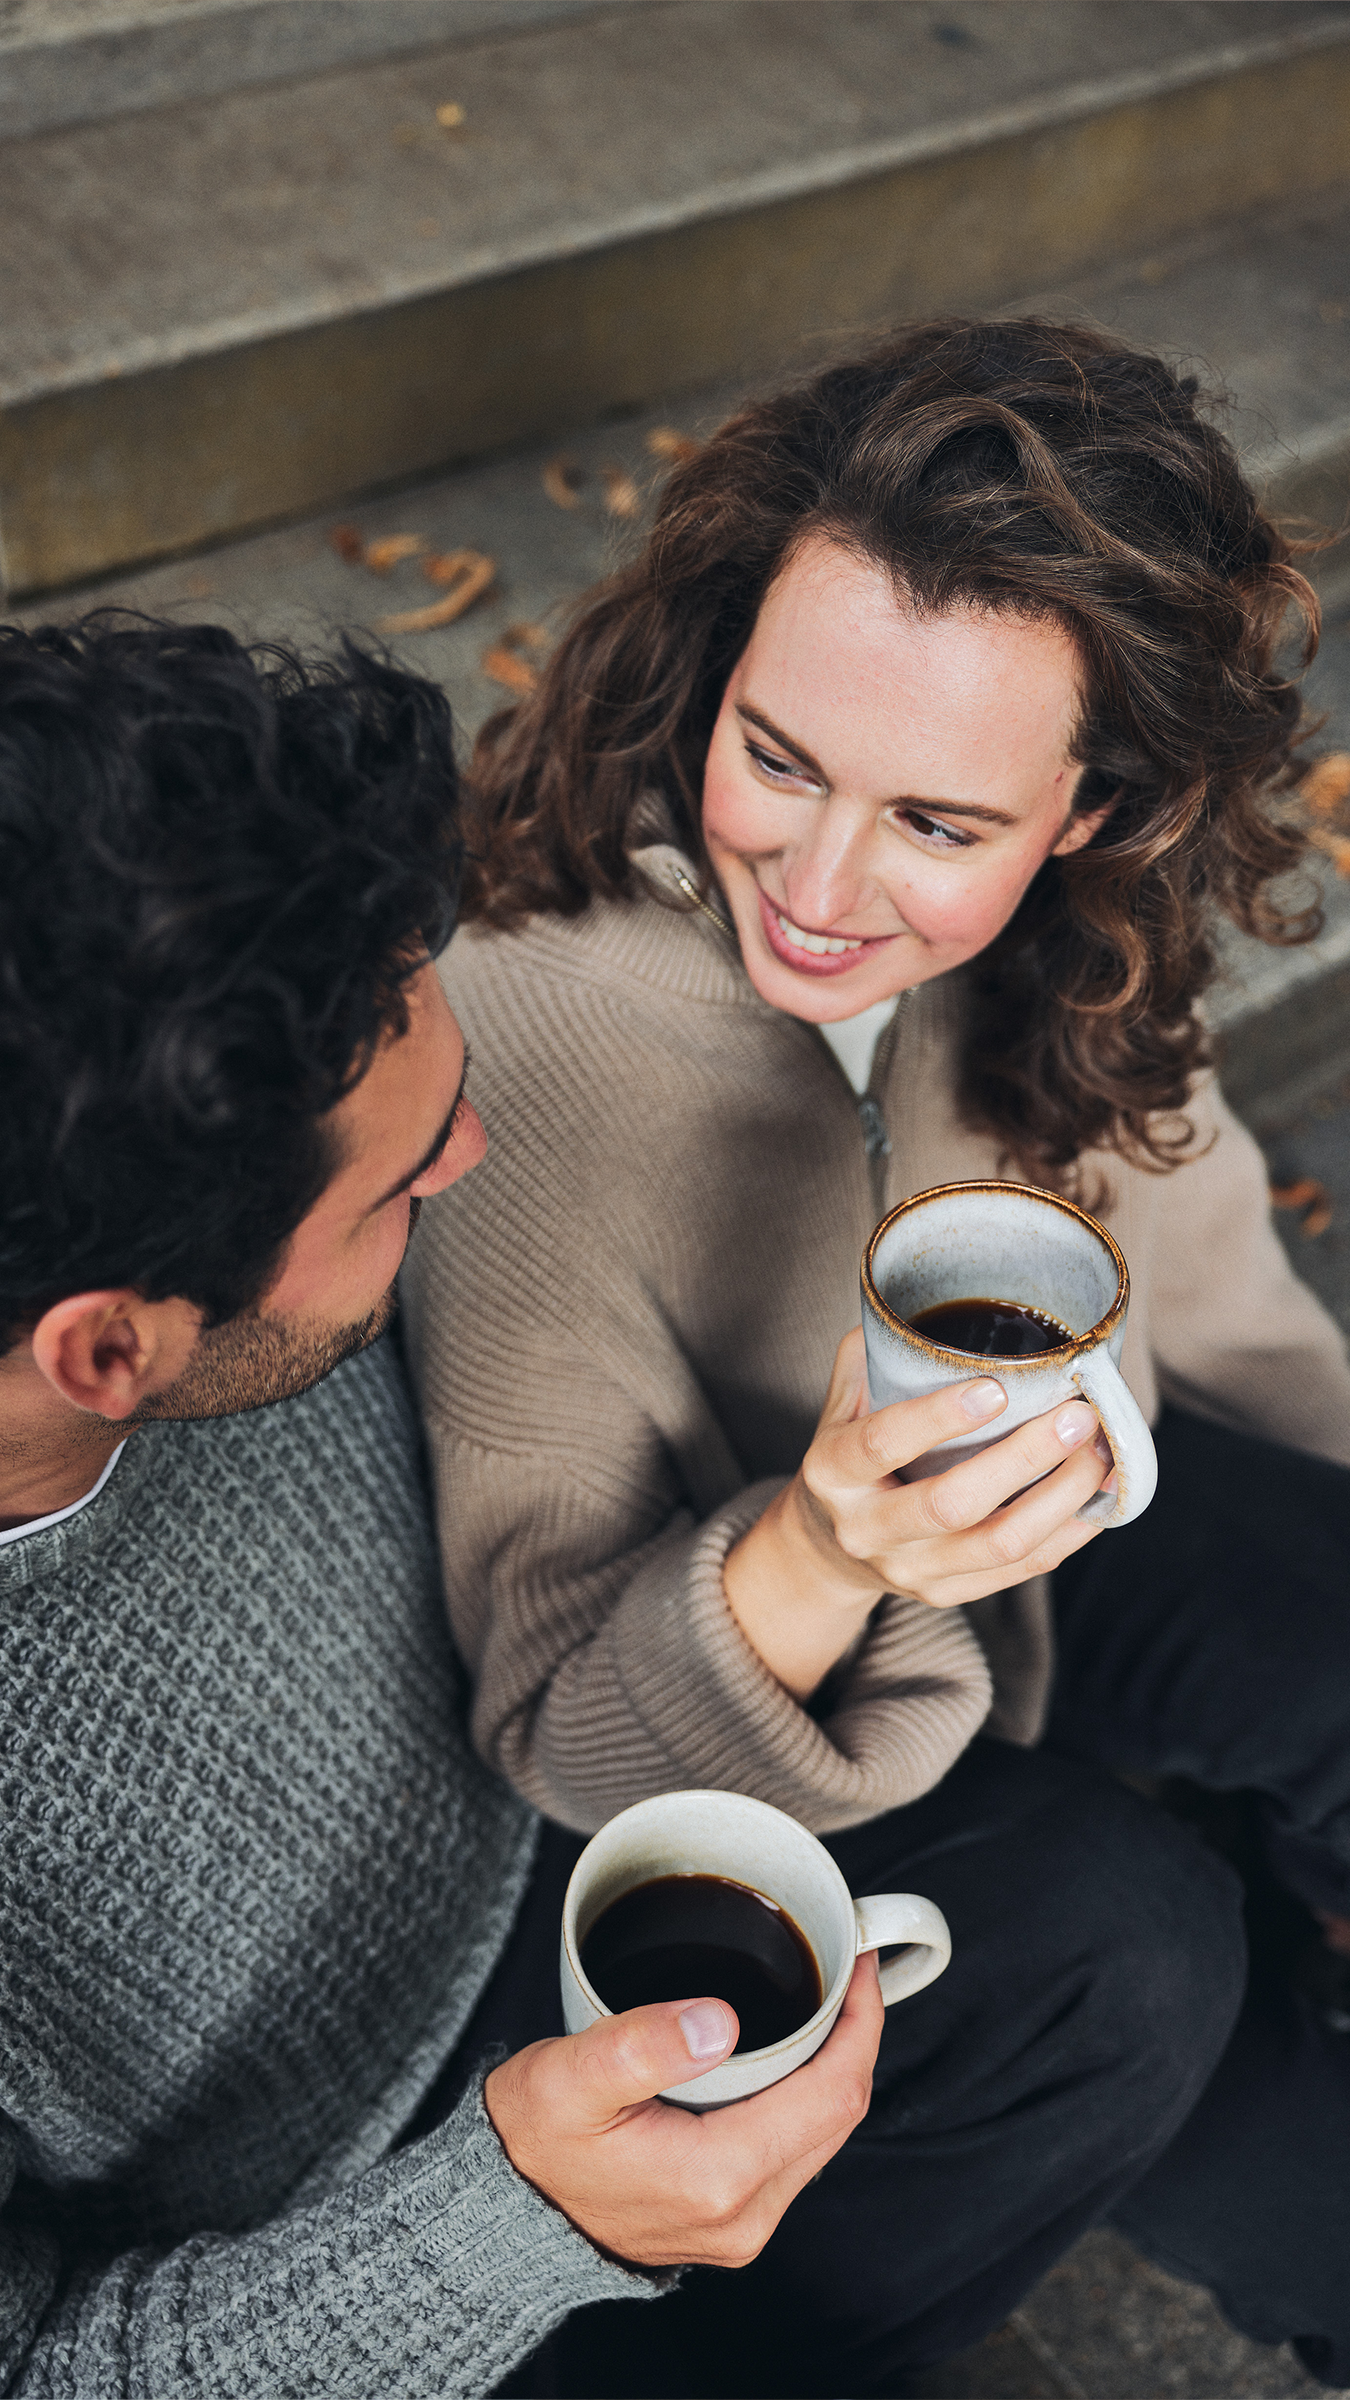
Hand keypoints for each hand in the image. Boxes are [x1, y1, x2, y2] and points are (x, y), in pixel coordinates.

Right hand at [484, 1954, 881, 2267]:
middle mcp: (744, 2216)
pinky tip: (786, 2054)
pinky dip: (802, 2098)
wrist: (503, 2211)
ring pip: (822, 2135)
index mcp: (717, 2178)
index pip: (832, 2094)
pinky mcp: (731, 2222)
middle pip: (839, 2115)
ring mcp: (741, 2227)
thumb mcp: (570, 2077)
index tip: (858, 1962)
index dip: (861, 2024)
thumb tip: (720, 2019)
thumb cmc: (531, 2138)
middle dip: (854, 2036)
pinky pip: (795, 2152)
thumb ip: (642, 2045)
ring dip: (830, 2066)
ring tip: (822, 1999)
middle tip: (845, 1967)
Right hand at [724, 1327, 1110, 1694]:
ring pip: (998, 1544)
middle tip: (1076, 1416)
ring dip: (1061, 1497)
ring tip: (1101, 1453)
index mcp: (833, 1472)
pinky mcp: (946, 1595)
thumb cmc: (849, 1456)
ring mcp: (908, 1570)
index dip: (938, 1417)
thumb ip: (874, 1355)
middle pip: (952, 1504)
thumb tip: (926, 1303)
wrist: (829, 1548)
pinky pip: (1020, 1570)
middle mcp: (866, 1530)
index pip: (881, 1445)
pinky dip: (1069, 1533)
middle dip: (1025, 1458)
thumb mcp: (840, 1404)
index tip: (997, 1388)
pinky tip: (1100, 1497)